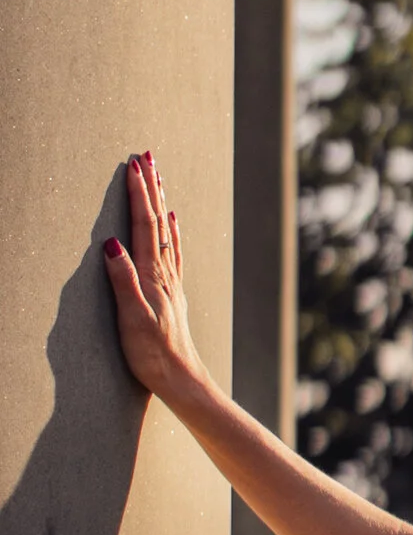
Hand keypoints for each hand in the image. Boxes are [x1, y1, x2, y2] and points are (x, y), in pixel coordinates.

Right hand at [103, 150, 209, 406]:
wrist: (181, 379)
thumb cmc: (152, 354)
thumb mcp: (130, 319)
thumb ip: (121, 280)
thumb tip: (110, 243)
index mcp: (152, 275)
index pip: (143, 224)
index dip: (138, 193)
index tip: (133, 165)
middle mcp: (164, 272)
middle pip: (157, 220)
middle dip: (151, 187)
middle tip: (146, 155)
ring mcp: (171, 281)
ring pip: (166, 231)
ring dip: (161, 202)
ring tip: (158, 176)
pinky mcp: (172, 292)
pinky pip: (173, 251)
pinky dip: (172, 230)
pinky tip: (174, 221)